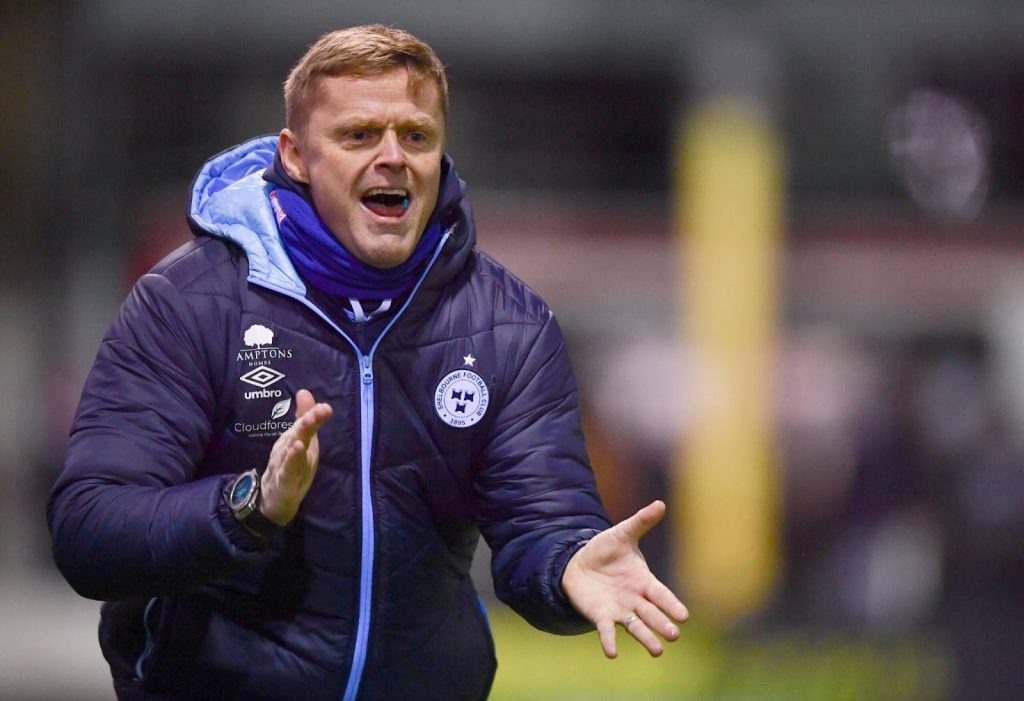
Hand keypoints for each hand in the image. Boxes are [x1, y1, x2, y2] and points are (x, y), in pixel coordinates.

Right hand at [260, 389, 332, 525]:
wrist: (270, 500)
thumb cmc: (289, 468)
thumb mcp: (302, 444)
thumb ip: (304, 419)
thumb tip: (304, 392)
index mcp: (295, 440)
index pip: (304, 425)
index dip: (313, 415)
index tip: (325, 407)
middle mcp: (288, 449)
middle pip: (297, 434)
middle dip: (307, 422)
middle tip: (319, 411)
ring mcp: (284, 465)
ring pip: (291, 450)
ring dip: (299, 438)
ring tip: (308, 426)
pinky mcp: (283, 482)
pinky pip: (287, 470)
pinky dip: (292, 461)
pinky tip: (297, 451)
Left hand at [561, 500, 688, 657]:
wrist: (579, 564)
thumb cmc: (606, 550)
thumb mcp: (622, 534)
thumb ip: (640, 522)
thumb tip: (660, 503)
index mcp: (644, 581)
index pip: (660, 594)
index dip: (671, 604)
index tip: (684, 615)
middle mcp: (635, 599)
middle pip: (651, 614)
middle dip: (662, 623)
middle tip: (674, 635)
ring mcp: (619, 610)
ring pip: (635, 627)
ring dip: (645, 638)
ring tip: (657, 651)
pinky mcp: (601, 617)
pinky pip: (606, 631)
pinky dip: (609, 641)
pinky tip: (611, 653)